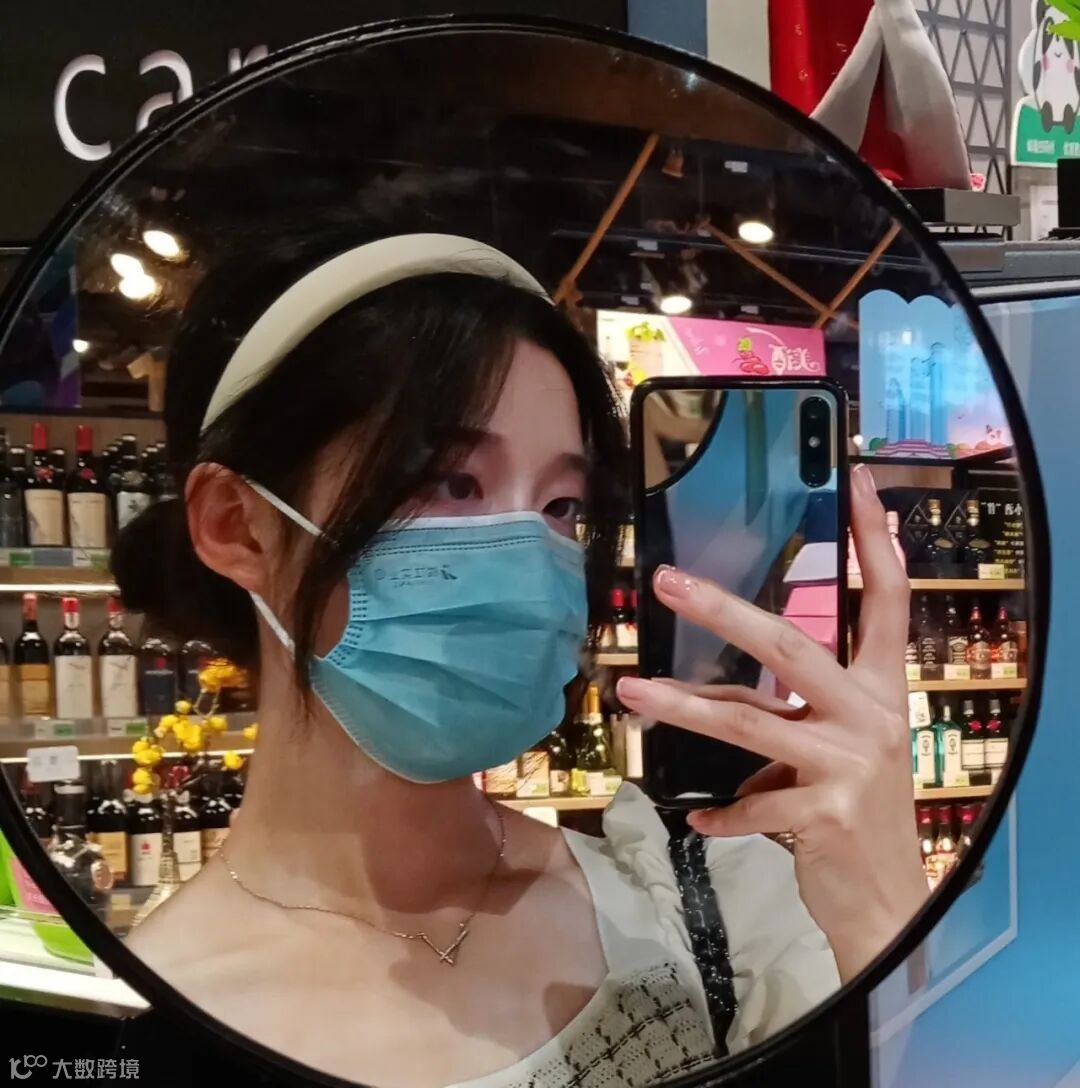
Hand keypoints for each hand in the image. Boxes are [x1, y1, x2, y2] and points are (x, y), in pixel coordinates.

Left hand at [616, 464, 928, 981]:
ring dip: (682, 707)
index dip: (874, 539)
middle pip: (790, 646)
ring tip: (631, 691)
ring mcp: (849, 765)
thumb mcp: (844, 741)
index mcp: (882, 687)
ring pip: (749, 720)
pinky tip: (697, 819)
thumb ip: (798, 701)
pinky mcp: (823, 816)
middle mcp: (871, 715)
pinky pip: (750, 804)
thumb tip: (725, 669)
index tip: (853, 481)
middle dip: (723, 610)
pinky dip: (721, 812)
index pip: (888, 599)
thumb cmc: (860, 806)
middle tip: (666, 581)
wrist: (891, 900)